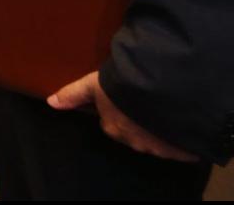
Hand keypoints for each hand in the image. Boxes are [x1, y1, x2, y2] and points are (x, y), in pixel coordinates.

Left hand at [48, 72, 198, 161]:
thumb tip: (51, 103)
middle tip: (144, 102)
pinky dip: (180, 138)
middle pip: (133, 134)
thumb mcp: (94, 84)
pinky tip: (183, 121)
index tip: (124, 99)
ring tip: (164, 108)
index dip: (117, 111)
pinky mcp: (182, 150)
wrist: (160, 91)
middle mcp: (134, 142)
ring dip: (159, 129)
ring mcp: (159, 148)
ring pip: (157, 141)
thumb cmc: (122, 86)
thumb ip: (73, 94)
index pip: (111, 123)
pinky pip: (181, 148)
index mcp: (113, 128)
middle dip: (138, 122)